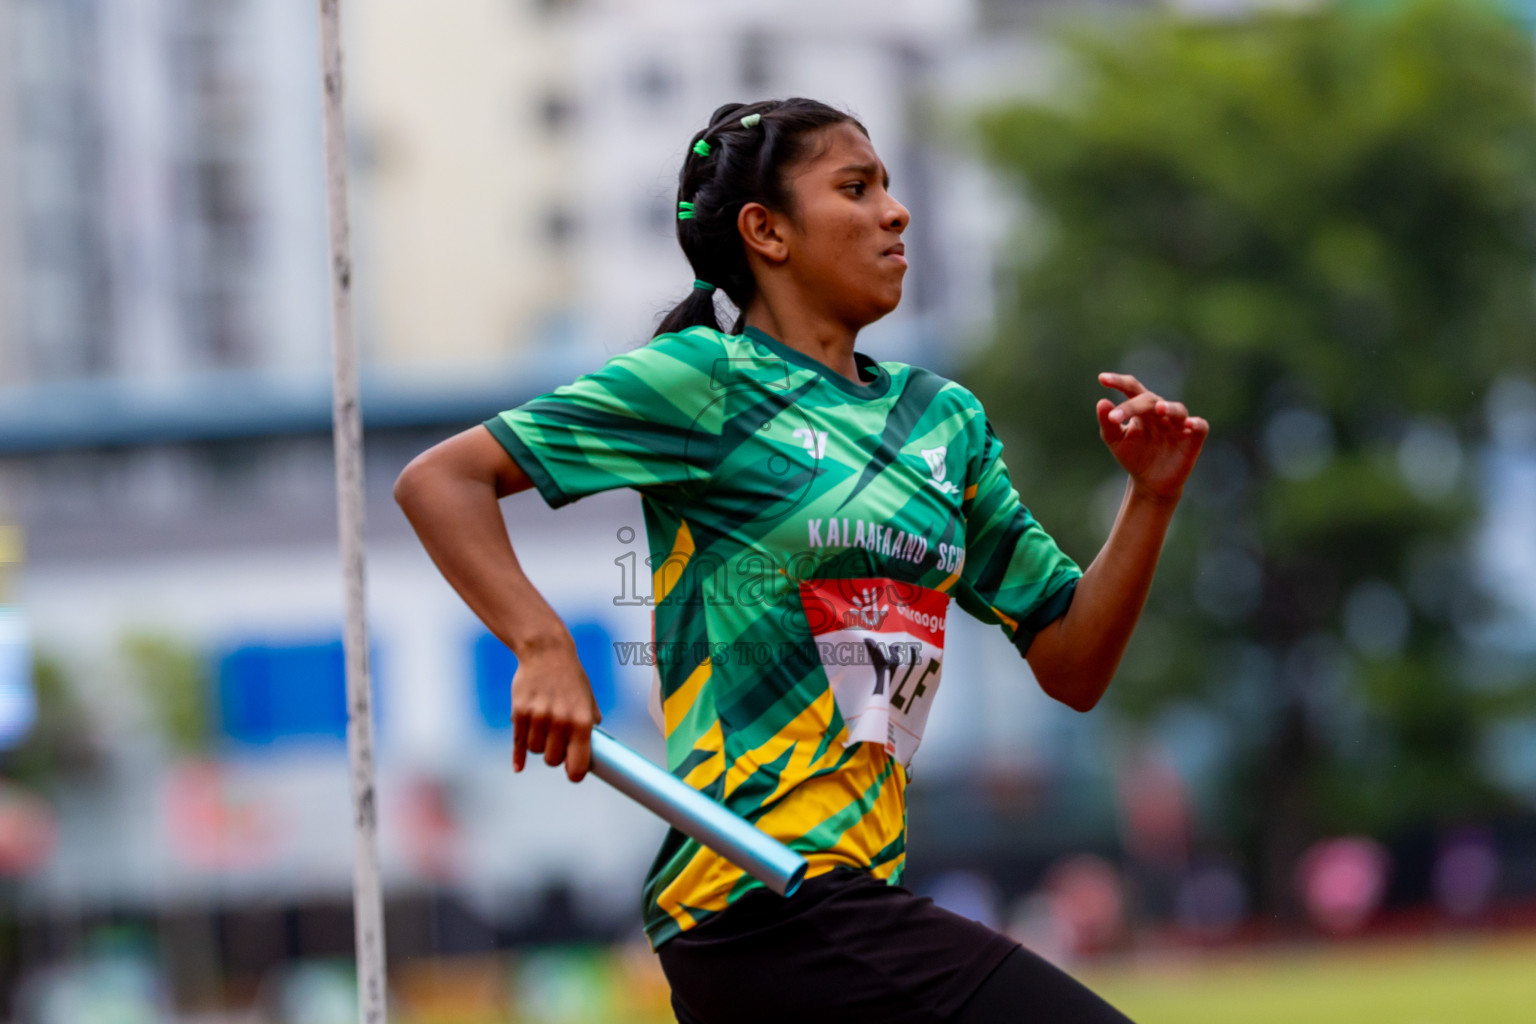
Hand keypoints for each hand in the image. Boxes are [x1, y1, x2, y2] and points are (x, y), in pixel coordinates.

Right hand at [511, 637, 601, 781]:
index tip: (573, 774)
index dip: (575, 773)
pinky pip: (518, 743)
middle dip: (555, 756)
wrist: (546, 652)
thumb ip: (591, 724)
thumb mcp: (588, 699)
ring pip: (535, 750)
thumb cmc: (571, 678)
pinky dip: (518, 756)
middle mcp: (560, 721)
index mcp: (582, 721)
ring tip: (544, 730)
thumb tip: (593, 749)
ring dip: (539, 746)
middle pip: (552, 760)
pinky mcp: (519, 712)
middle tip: (557, 745)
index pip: (578, 763)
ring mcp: (538, 717)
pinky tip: (519, 766)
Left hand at [1096, 372, 1208, 501]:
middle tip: (1115, 417)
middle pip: (1149, 400)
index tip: (1101, 379)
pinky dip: (1197, 424)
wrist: (1150, 482)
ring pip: (1178, 409)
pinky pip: (1200, 427)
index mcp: (1141, 408)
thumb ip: (1108, 423)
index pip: (1132, 388)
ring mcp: (1178, 424)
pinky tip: (1190, 424)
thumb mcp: (1115, 440)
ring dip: (1169, 407)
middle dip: (1132, 406)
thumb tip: (1102, 402)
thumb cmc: (1134, 456)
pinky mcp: (1192, 439)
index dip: (1118, 382)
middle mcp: (1161, 412)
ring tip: (1159, 409)